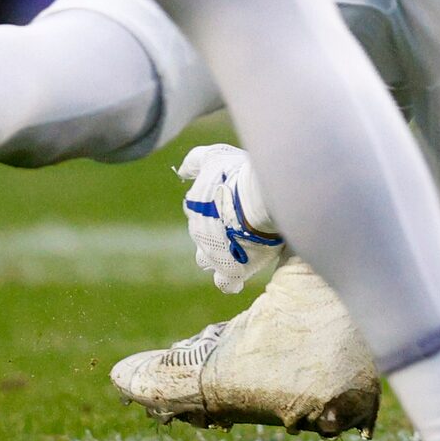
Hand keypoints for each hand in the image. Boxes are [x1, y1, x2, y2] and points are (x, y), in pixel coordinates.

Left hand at [176, 143, 283, 293]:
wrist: (256, 200)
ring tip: (242, 247)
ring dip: (221, 256)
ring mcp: (213, 254)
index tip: (229, 202)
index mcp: (194, 206)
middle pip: (203, 236)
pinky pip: (226, 283)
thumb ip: (196, 161)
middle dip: (218, 231)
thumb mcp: (214, 158)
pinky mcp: (231, 270)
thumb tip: (183, 172)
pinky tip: (241, 275)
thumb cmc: (238, 175)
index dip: (213, 207)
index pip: (197, 209)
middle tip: (242, 222)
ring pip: (209, 260)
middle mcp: (198, 232)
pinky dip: (231, 280)